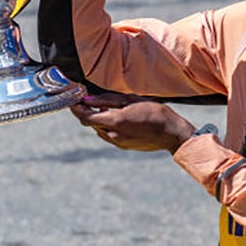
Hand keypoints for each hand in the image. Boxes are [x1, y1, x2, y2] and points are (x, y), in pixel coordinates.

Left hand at [70, 93, 194, 152]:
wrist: (171, 133)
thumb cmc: (154, 112)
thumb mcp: (130, 100)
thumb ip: (107, 100)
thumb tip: (88, 100)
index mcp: (114, 121)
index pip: (85, 117)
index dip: (76, 109)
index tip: (74, 101)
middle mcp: (113, 134)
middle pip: (91, 124)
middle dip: (88, 112)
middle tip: (91, 100)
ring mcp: (118, 142)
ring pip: (99, 129)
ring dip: (99, 119)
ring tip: (110, 108)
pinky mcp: (123, 146)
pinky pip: (108, 135)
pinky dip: (107, 126)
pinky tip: (119, 118)